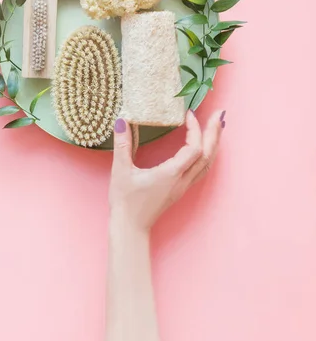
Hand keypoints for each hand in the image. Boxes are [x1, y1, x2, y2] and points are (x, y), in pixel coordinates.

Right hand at [109, 110, 224, 229]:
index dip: (195, 129)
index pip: (194, 148)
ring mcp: (183, 186)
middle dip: (214, 133)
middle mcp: (182, 180)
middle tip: (219, 113)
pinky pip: (201, 169)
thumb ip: (122, 144)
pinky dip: (207, 154)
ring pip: (207, 163)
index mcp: (171, 174)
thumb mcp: (121, 170)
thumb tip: (122, 121)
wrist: (130, 227)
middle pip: (207, 155)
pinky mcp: (180, 189)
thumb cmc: (126, 201)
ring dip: (214, 143)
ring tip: (216, 126)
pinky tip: (205, 147)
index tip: (188, 113)